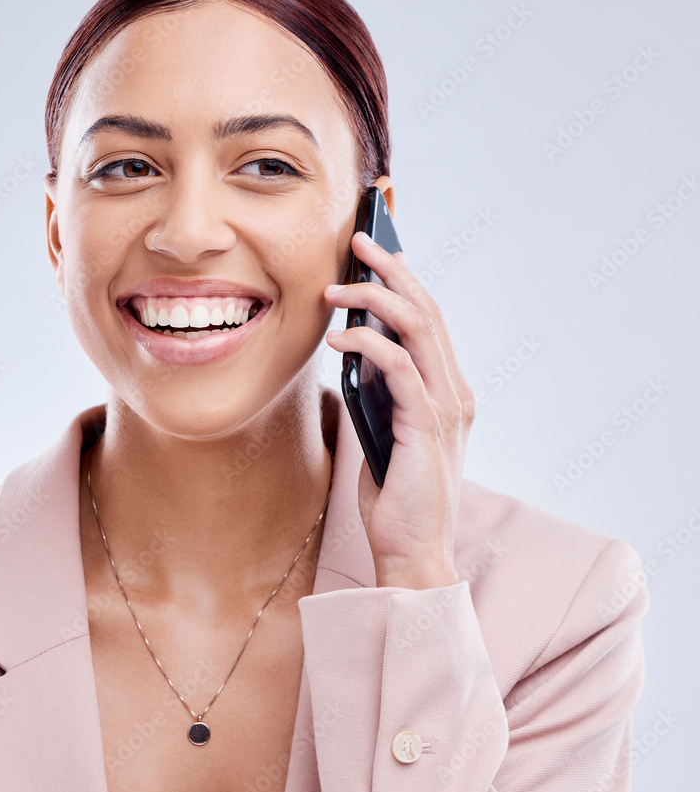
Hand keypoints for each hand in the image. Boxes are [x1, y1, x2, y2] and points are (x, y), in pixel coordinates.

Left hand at [324, 232, 475, 588]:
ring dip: (375, 298)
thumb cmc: (395, 496)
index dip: (405, 280)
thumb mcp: (385, 430)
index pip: (429, 320)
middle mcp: (455, 391)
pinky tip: (337, 340)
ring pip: (417, 328)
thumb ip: (381, 392)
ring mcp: (446, 407)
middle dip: (392, 269)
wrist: (412, 551)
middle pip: (427, 310)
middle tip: (359, 240)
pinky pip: (399, 367)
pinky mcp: (426, 425)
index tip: (375, 253)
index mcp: (448, 390)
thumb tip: (355, 351)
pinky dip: (368, 345)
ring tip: (335, 286)